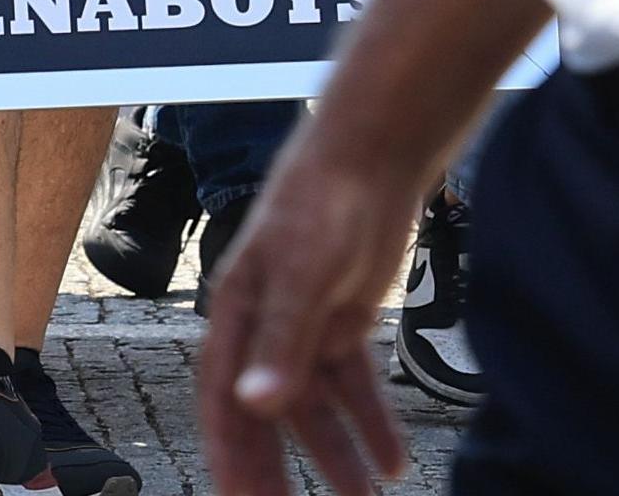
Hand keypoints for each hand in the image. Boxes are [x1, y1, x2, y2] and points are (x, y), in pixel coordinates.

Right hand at [198, 133, 422, 495]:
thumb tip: (258, 405)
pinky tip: (393, 459)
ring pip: (317, 409)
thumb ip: (282, 340)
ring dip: (339, 455)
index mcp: (237, 317)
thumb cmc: (322, 201)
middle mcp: (265, 329)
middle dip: (279, 471)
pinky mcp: (345, 321)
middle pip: (267, 416)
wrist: (374, 154)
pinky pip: (355, 386)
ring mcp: (307, 327)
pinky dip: (372, 422)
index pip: (225, 402)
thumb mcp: (301, 272)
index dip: (231, 456)